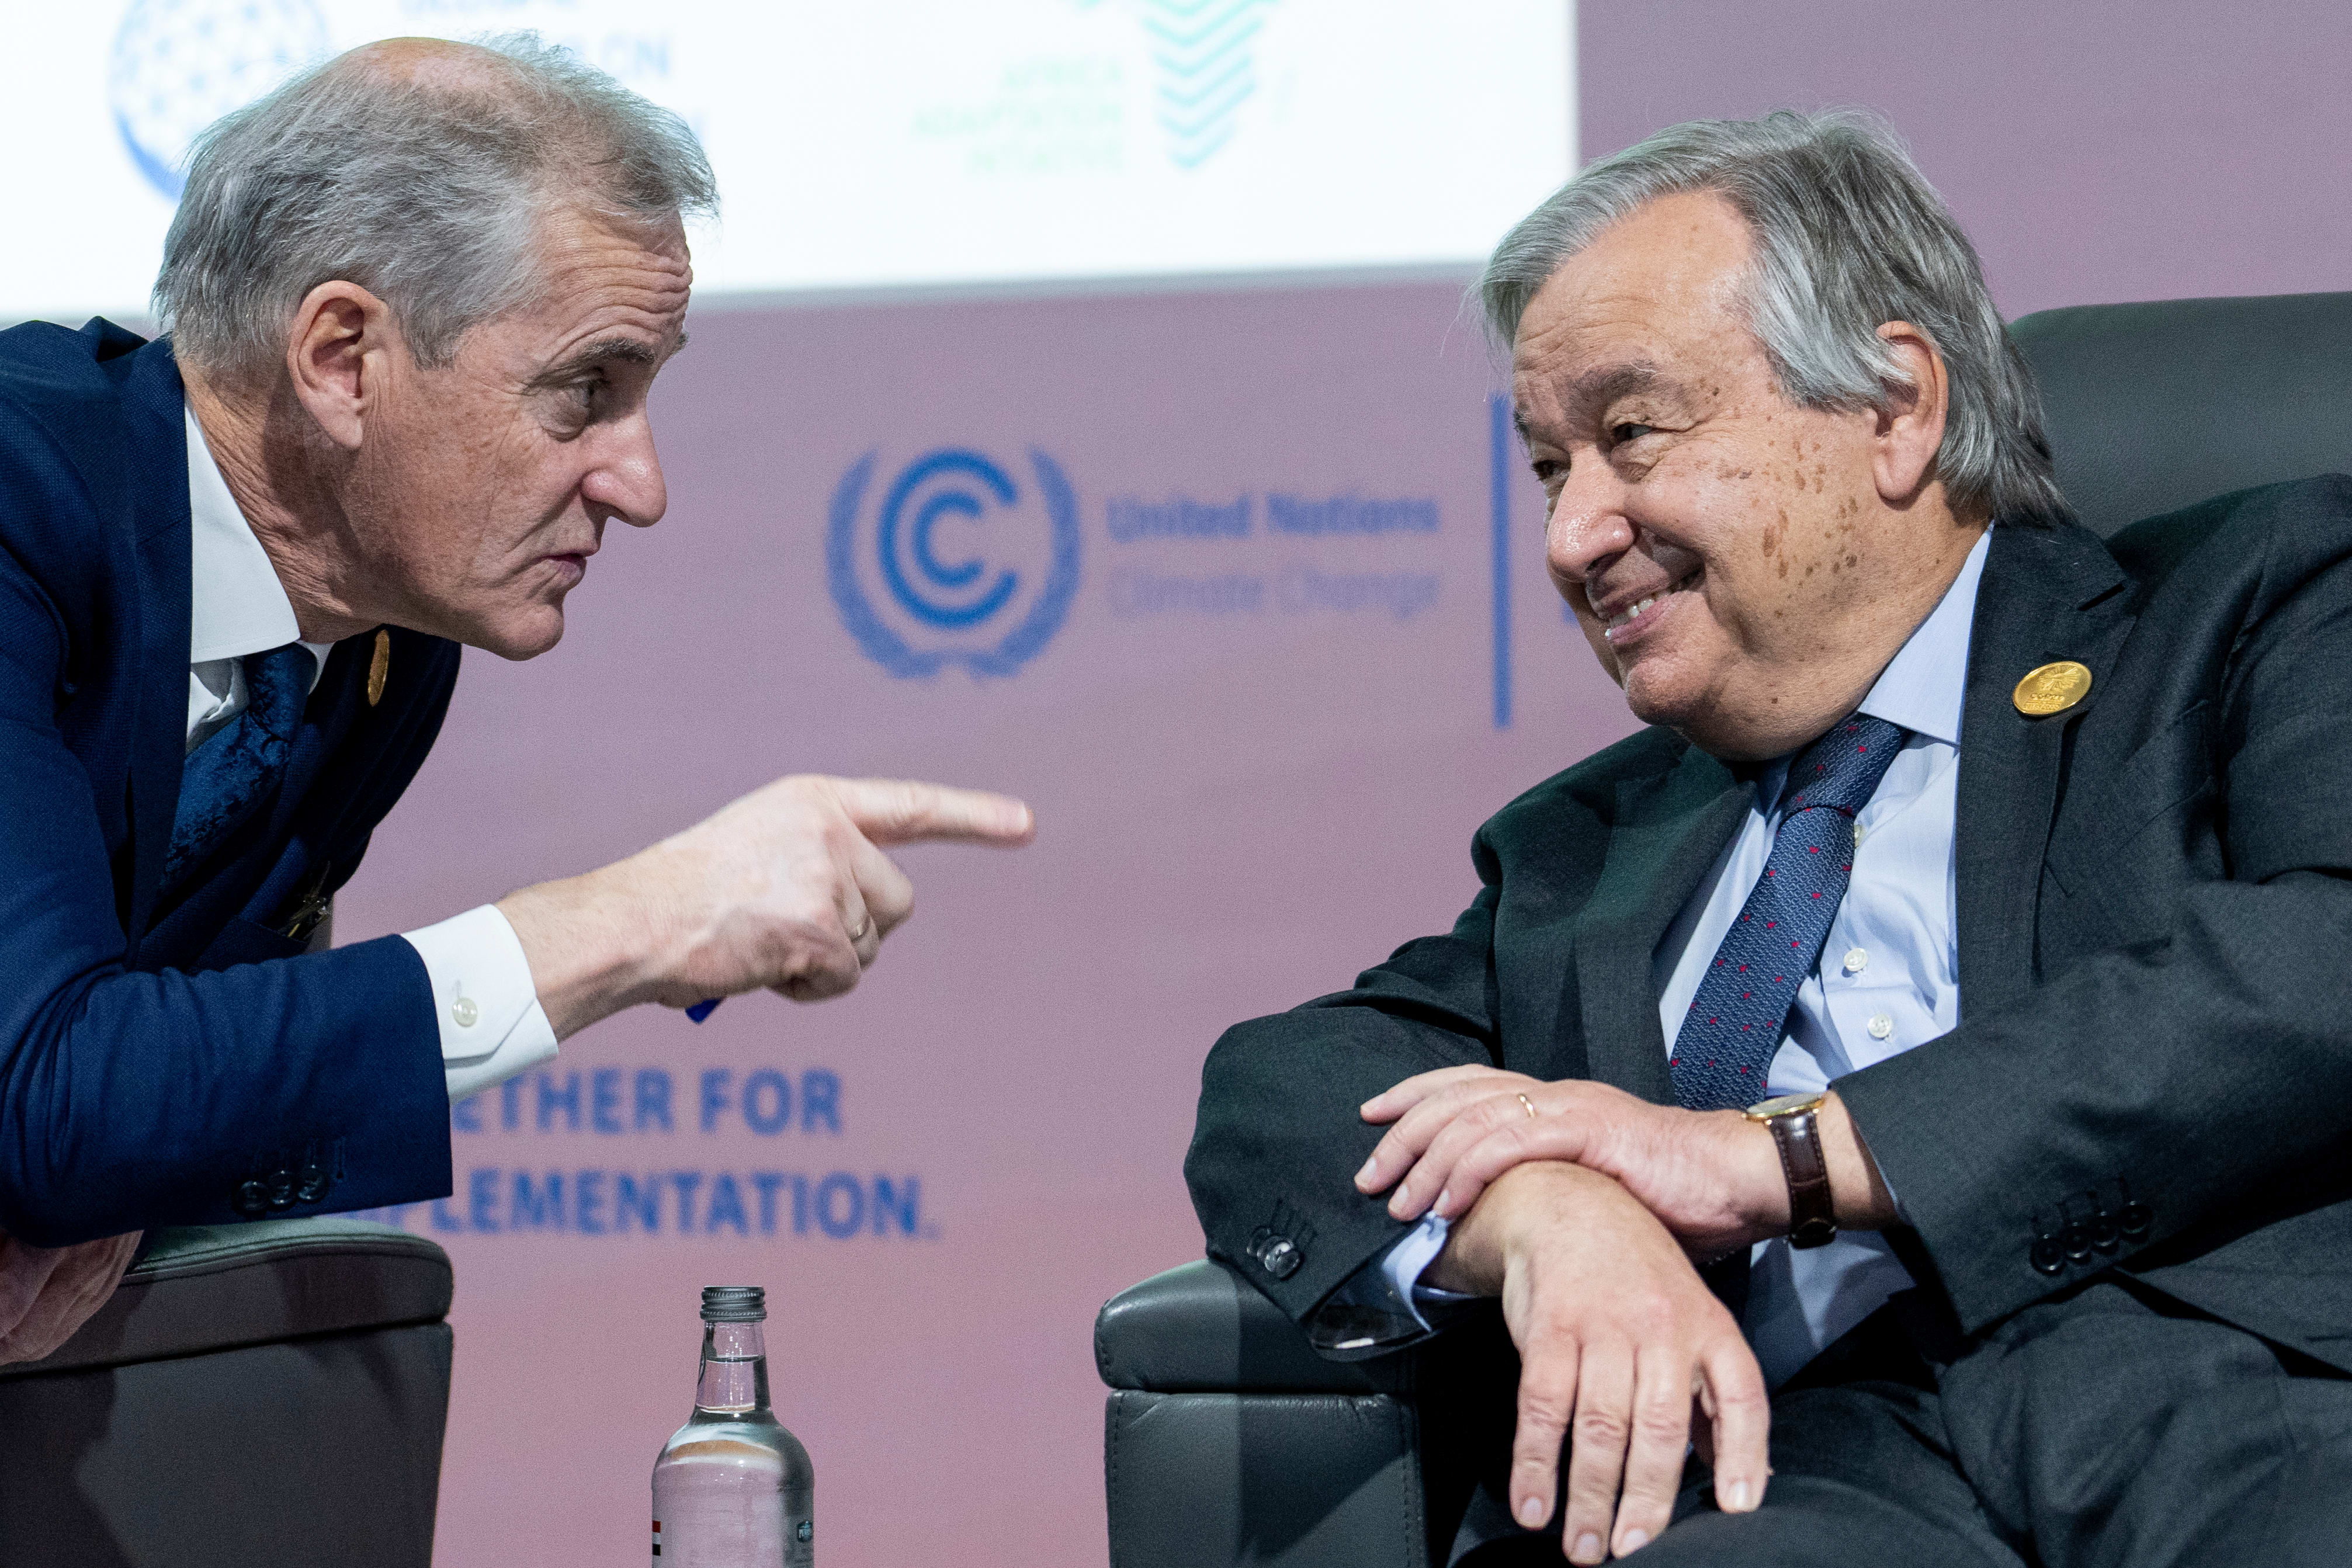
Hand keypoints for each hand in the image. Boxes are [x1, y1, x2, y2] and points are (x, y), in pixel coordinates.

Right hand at [499, 775, 1033, 1036]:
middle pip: (897, 900)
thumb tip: (863, 928)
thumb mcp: (758, 850)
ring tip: (759, 942)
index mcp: (815, 800)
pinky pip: (845, 978)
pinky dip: (810, 988)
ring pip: (871, 944)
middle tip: (782, 928)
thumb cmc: (682, 898)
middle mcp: (831, 830)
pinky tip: (761, 968)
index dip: (973, 818)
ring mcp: (829, 877)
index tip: (1026, 824)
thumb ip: (818, 863)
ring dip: (826, 961)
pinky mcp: (821, 927)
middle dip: (857, 928)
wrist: (632, 922)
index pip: (911, 806)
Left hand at [1356, 1067, 1894, 1255]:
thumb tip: (1506, 1221)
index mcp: (1555, 1102)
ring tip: (1395, 1201)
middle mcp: (1555, 1094)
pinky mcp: (1588, 1130)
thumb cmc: (1676, 1197)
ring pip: (1472, 1119)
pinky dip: (1468, 1171)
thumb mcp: (1596, 1188)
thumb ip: (1550, 1191)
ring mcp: (1570, 1108)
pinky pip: (1510, 1143)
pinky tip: (1444, 1199)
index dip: (1414, 1097)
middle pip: (1456, 1097)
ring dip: (1425, 1161)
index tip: (1371, 1119)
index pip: (1468, 1086)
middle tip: (1366, 1172)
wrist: (1740, 1179)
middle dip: (1403, 1132)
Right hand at [1432, 1161, 1766, 1559]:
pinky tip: (1532, 1503)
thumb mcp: (1689, 1320)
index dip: (1744, 1453)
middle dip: (1645, 1499)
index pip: (1742, 1396)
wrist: (1568, 1204)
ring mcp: (1604, 1325)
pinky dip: (1534, 1461)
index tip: (1735, 1507)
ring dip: (1588, 1494)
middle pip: (1661, 1427)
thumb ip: (1710, 1399)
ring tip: (1582, 1547)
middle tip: (1629, 1550)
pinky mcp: (1550, 1326)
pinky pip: (1542, 1405)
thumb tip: (1733, 1480)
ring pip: (1599, 1425)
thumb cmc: (1635, 1278)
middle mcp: (1662, 1326)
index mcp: (1709, 1327)